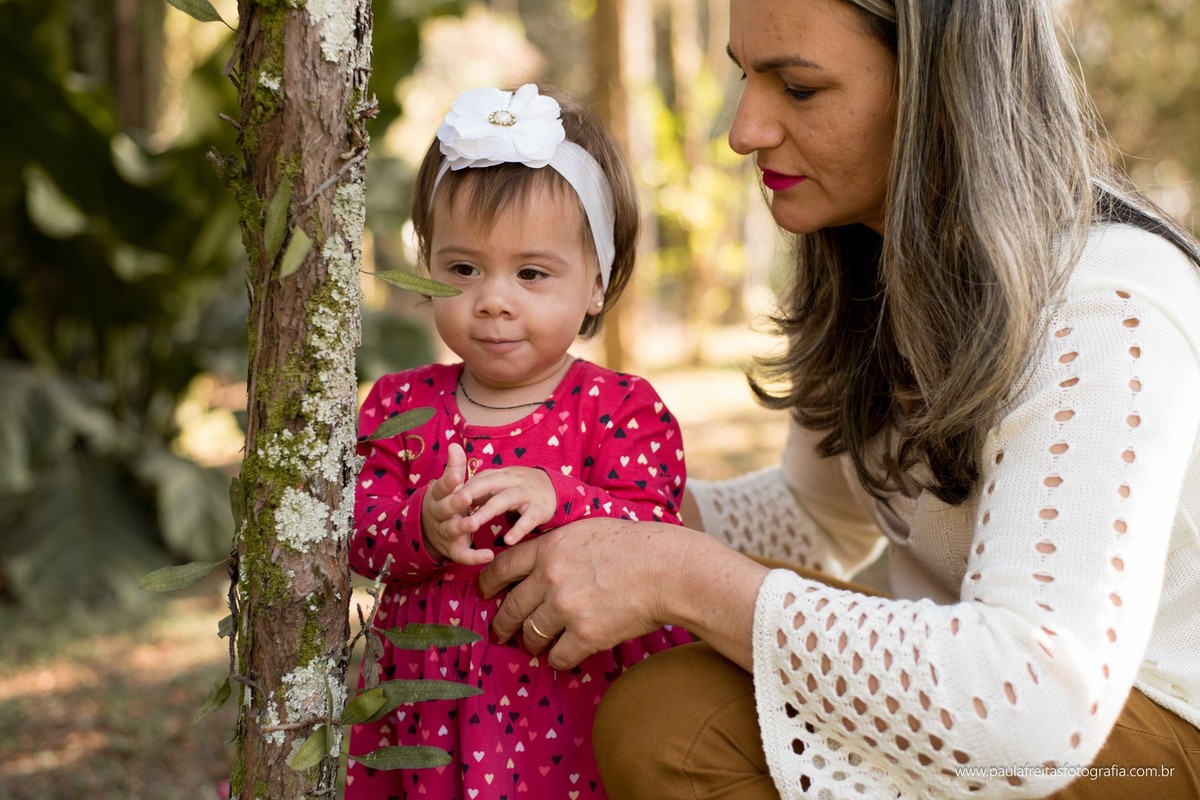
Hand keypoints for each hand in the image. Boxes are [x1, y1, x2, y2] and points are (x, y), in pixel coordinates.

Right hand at [422, 442, 492, 564]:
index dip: (448, 481)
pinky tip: (489, 555)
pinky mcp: (454, 550)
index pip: (441, 487)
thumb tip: (455, 445)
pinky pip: (463, 555)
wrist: (431, 530)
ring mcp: (446, 533)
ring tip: (474, 524)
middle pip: (444, 509)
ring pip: (452, 530)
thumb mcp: (448, 486)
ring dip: (462, 527)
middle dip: (454, 503)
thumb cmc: (446, 501)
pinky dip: (475, 557)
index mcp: (438, 496)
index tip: (457, 474)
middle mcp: (439, 515)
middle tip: (465, 497)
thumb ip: (454, 468)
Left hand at [458, 466, 555, 545]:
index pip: (479, 478)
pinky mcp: (539, 509)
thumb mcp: (502, 481)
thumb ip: (482, 486)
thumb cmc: (520, 487)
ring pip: (505, 500)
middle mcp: (512, 481)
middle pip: (489, 484)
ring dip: (488, 511)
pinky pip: (528, 519)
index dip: (463, 486)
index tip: (445, 496)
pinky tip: (509, 540)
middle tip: (455, 504)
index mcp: (501, 474)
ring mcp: (526, 494)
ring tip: (474, 523)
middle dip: (472, 493)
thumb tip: (457, 491)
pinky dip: (519, 529)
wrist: (554, 487)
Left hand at [478, 518, 675, 668]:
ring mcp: (566, 607)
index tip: (484, 594)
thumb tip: (535, 564)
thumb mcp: (584, 531)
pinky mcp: (585, 634)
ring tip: (535, 645)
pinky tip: (565, 654)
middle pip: (510, 608)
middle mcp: (550, 578)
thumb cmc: (632, 546)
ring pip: (531, 635)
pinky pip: (558, 656)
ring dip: (532, 643)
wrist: (665, 569)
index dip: (488, 584)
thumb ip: (555, 547)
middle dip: (501, 624)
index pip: (502, 568)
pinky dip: (559, 658)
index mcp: (548, 548)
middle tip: (499, 632)